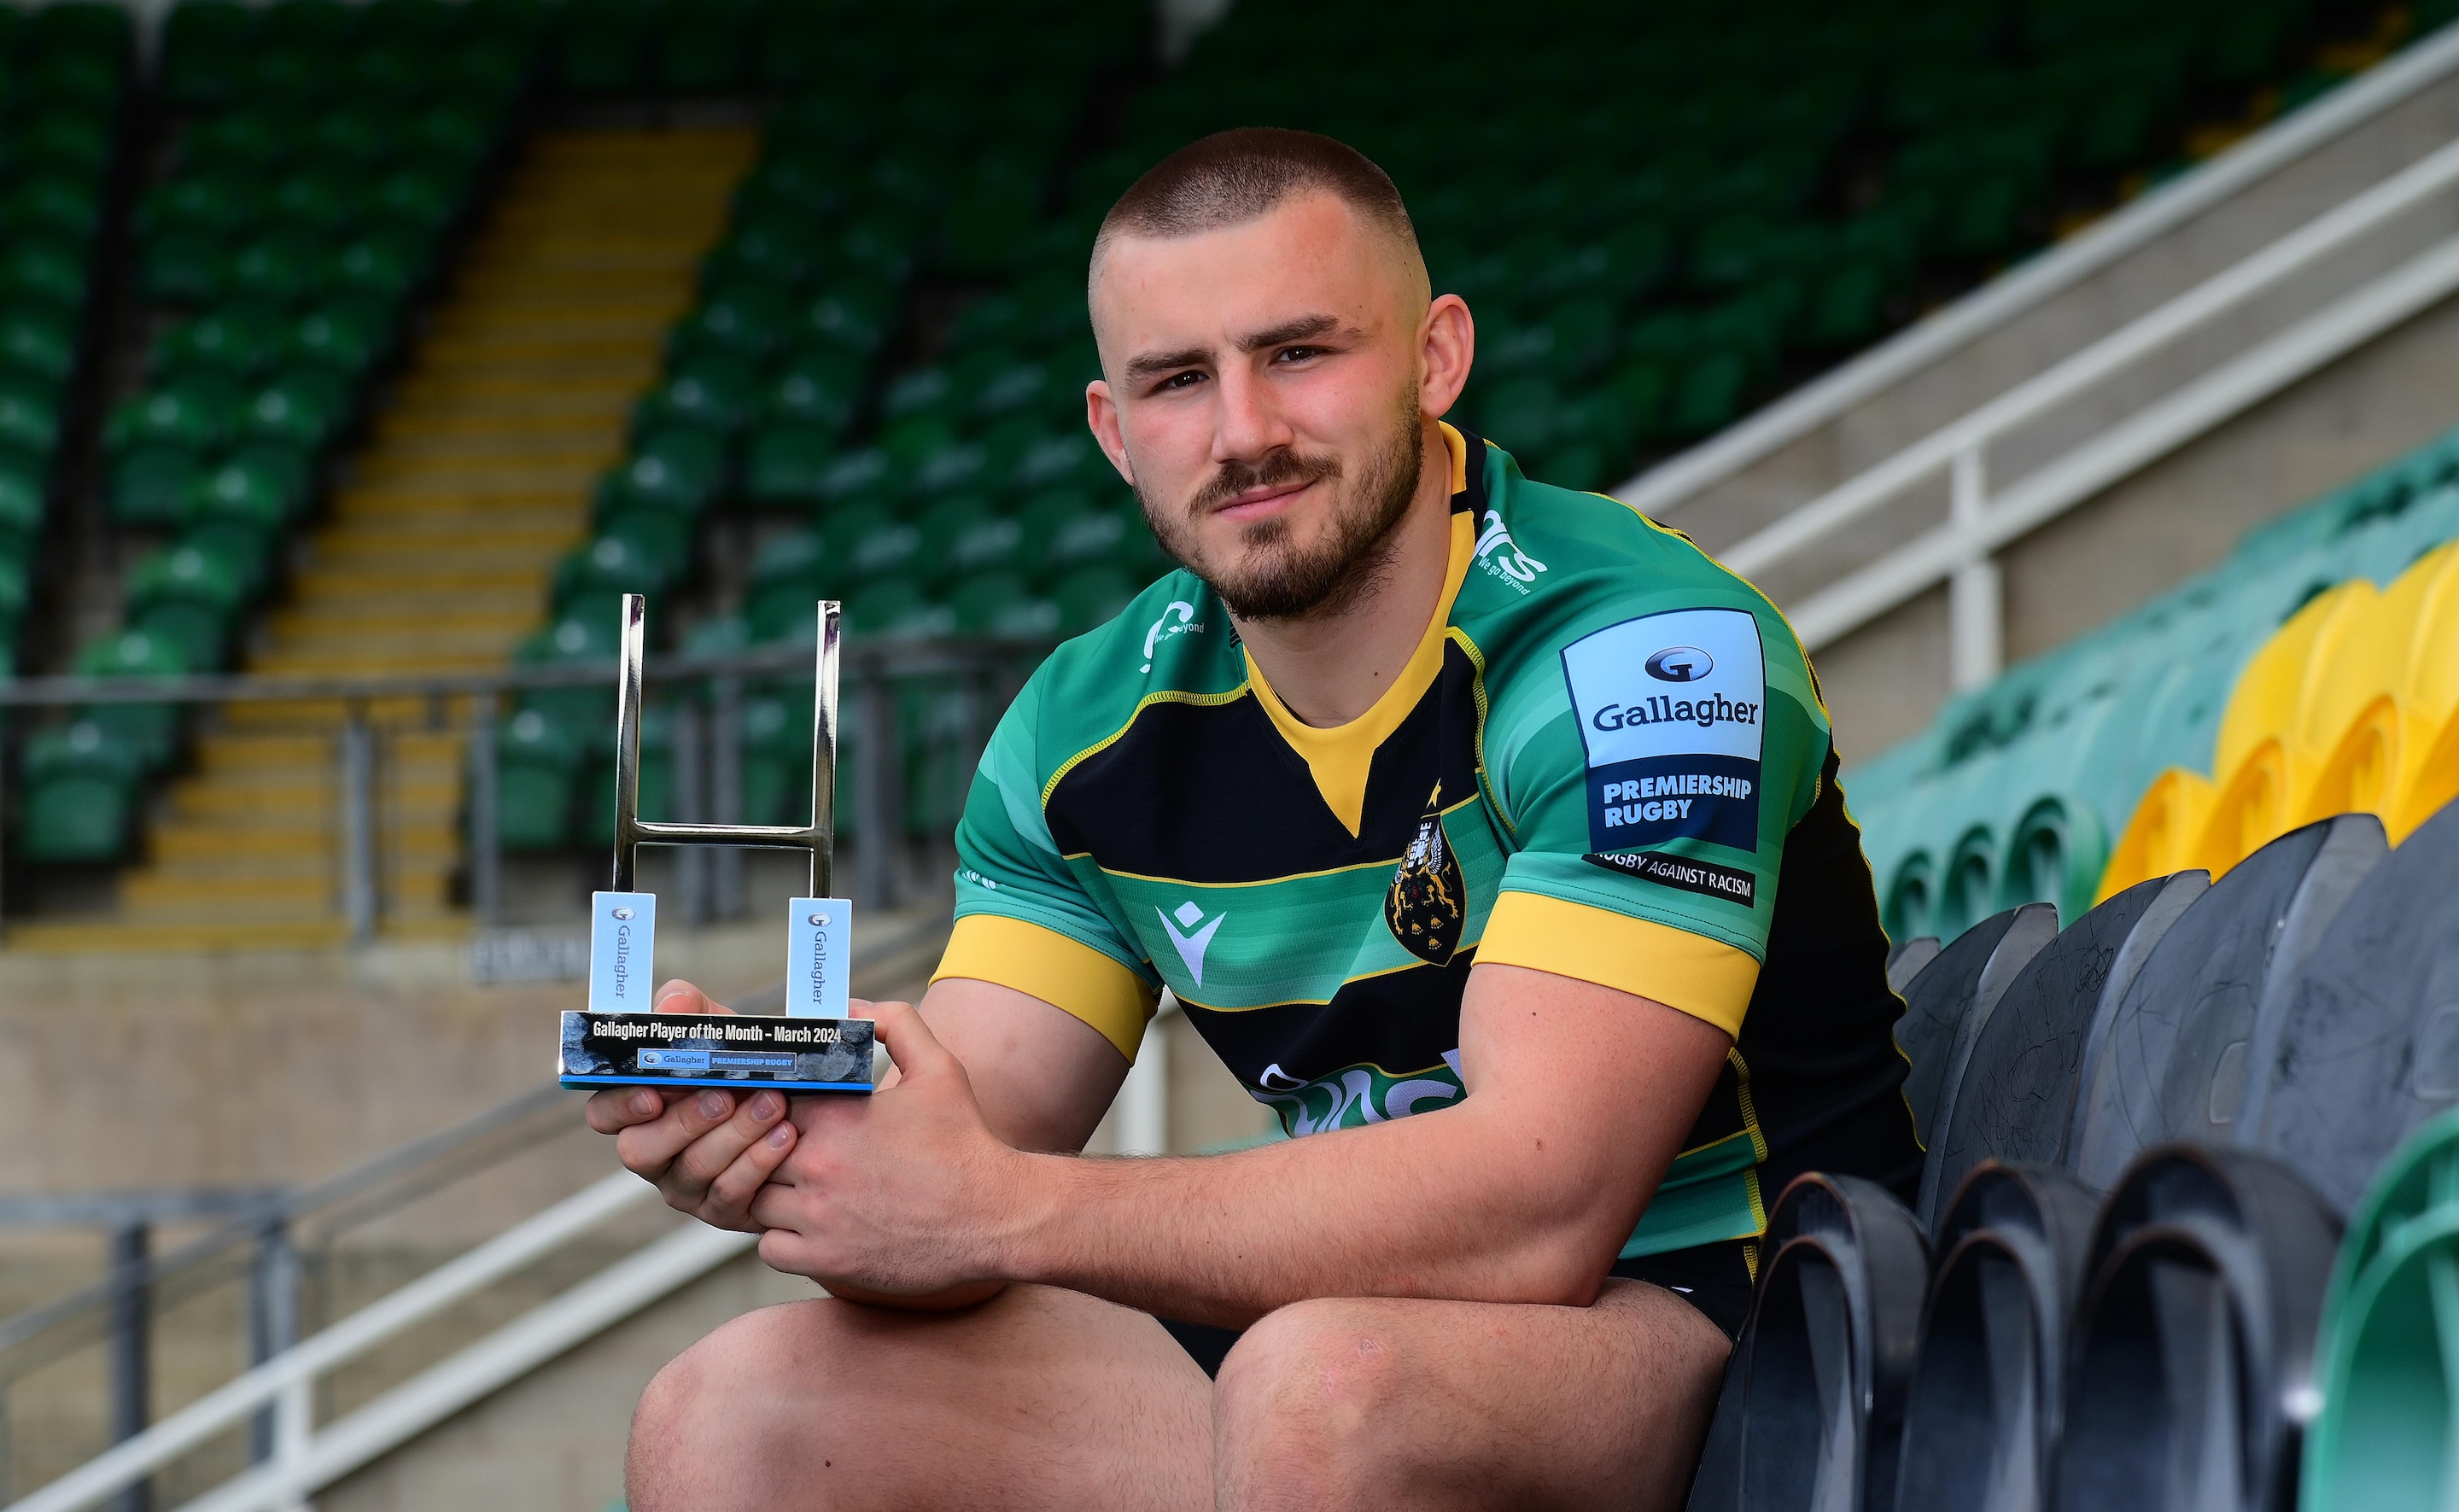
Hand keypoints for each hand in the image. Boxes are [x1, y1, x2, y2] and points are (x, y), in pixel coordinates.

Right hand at [583, 979, 797, 1231]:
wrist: (805, 1103)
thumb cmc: (746, 1065)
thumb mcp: (722, 1031)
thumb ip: (693, 1011)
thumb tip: (670, 1006)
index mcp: (639, 1108)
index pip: (602, 1114)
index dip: (620, 1106)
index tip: (653, 1093)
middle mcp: (654, 1152)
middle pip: (640, 1151)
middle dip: (685, 1122)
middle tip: (725, 1096)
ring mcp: (685, 1186)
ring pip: (692, 1171)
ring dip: (734, 1135)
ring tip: (772, 1104)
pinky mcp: (722, 1209)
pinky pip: (729, 1194)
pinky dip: (759, 1162)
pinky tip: (785, 1136)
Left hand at [749, 1000, 1026, 1300]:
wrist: (994, 1215)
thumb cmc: (964, 1141)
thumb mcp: (939, 1068)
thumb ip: (895, 1023)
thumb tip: (851, 1007)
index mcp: (835, 1116)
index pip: (766, 1102)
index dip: (772, 1106)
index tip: (790, 1115)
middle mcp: (817, 1164)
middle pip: (753, 1152)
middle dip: (767, 1151)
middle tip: (794, 1154)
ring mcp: (818, 1216)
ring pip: (755, 1201)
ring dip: (771, 1195)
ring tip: (802, 1190)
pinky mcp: (825, 1260)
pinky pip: (769, 1248)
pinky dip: (781, 1239)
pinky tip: (810, 1227)